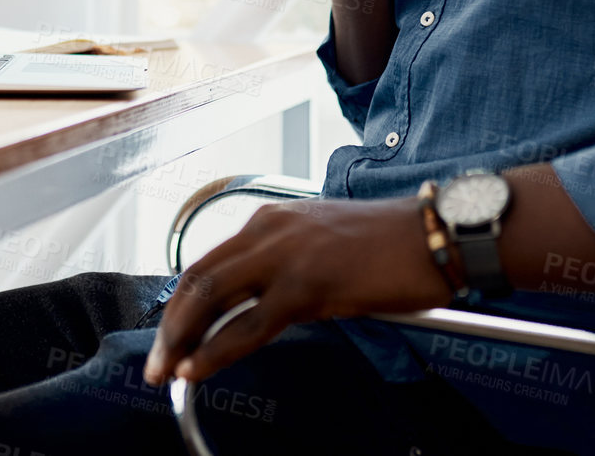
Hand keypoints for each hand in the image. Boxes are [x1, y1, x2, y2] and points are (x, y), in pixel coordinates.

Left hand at [142, 197, 451, 386]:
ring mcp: (286, 255)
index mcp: (273, 221)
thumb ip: (285, 269)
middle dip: (171, 324)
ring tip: (167, 372)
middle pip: (198, 278)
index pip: (208, 262)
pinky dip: (216, 349)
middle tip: (156, 363)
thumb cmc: (393, 247)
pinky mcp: (307, 284)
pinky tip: (199, 368)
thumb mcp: (325, 249)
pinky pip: (248, 324)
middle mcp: (271, 230)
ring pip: (211, 296)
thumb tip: (256, 309)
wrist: (438, 236)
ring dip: (182, 339)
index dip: (181, 304)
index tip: (170, 336)